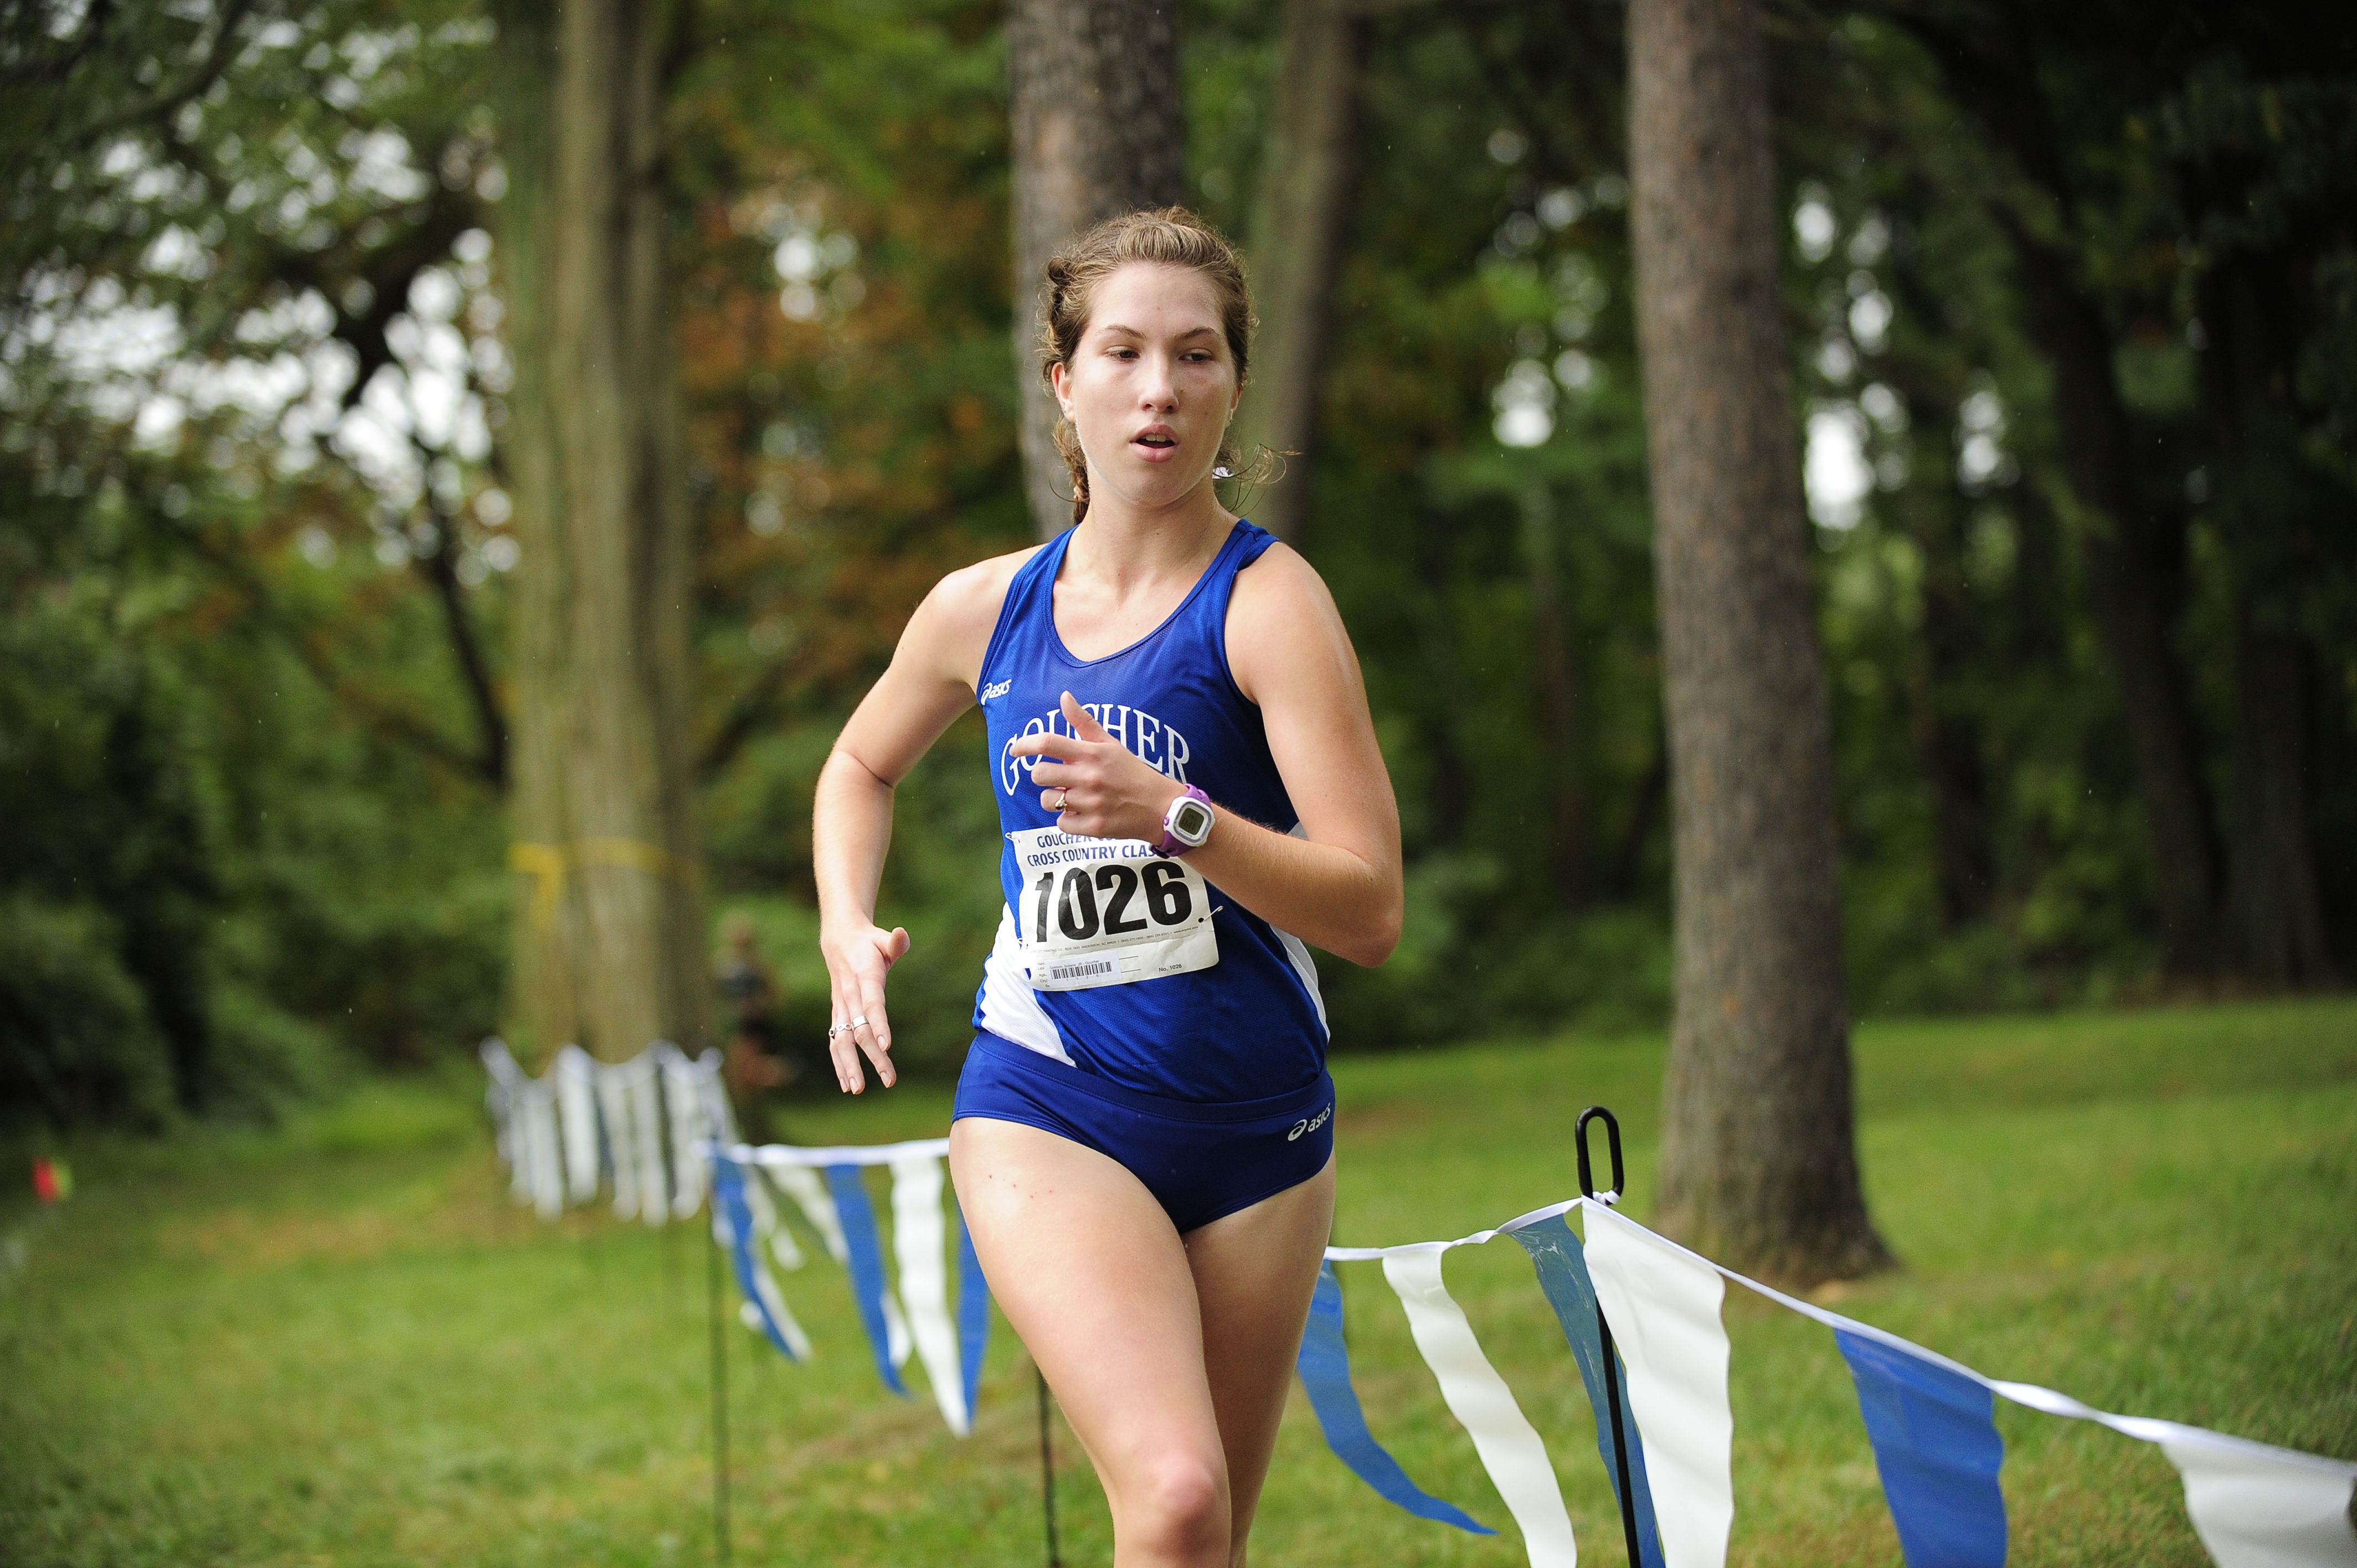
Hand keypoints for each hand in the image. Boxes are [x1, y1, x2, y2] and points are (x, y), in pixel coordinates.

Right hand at [819, 920, 910, 1092]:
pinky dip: (839, 1064)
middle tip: (888, 1080)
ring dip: (849, 1066)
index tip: (886, 1045)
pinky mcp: (838, 1016)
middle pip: (859, 1031)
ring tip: (858, 1090)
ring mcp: (841, 1008)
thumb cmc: (869, 943)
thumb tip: (901, 935)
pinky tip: (847, 1084)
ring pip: (842, 1041)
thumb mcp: (883, 938)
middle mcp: (849, 996)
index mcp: (864, 978)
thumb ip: (895, 942)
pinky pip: (836, 1042)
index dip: (878, 1023)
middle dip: (872, 1057)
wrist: (839, 941)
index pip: (872, 1004)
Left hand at [1007, 691, 1182, 841]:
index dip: (1025, 744)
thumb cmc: (1132, 772)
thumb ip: (1084, 722)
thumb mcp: (1110, 744)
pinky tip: (1083, 812)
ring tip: (1074, 796)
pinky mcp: (1093, 827)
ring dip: (1055, 799)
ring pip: (1048, 800)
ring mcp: (1091, 803)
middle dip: (1043, 775)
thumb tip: (1064, 696)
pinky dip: (1068, 819)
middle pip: (1039, 774)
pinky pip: (1061, 823)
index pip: (1048, 742)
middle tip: (1057, 777)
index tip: (1015, 750)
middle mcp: (1089, 777)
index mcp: (1092, 753)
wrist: (1161, 808)